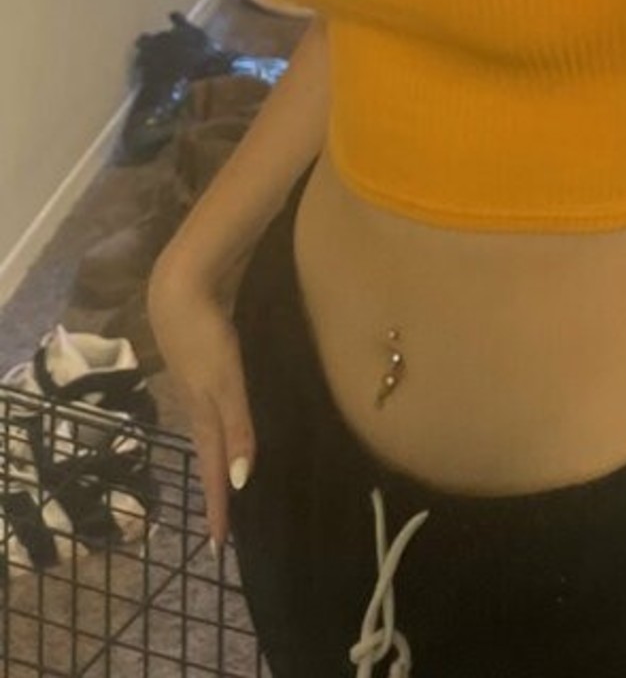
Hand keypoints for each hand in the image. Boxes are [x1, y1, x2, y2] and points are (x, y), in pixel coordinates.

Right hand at [146, 255, 255, 551]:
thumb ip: (237, 425)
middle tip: (220, 525)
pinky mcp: (200, 361)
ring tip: (223, 482)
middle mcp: (198, 404)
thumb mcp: (226, 381)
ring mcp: (196, 382)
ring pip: (209, 431)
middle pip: (210, 455)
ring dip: (216, 458)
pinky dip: (218, 426)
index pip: (213, 470)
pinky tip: (223, 421)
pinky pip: (211, 406)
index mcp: (204, 413)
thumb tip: (240, 482)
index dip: (218, 506)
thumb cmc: (205, 334)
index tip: (218, 548)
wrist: (179, 285)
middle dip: (216, 490)